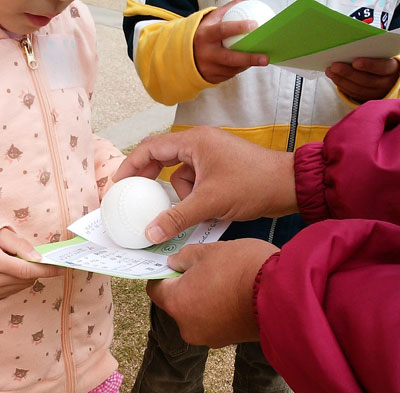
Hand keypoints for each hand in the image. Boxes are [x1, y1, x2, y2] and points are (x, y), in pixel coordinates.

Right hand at [0, 228, 63, 299]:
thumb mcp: (0, 233)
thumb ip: (20, 244)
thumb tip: (38, 258)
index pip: (26, 270)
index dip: (46, 270)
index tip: (61, 268)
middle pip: (26, 278)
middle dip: (38, 269)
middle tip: (41, 259)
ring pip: (23, 285)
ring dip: (29, 274)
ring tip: (20, 261)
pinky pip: (15, 289)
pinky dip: (20, 280)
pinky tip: (13, 270)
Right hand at [113, 126, 296, 243]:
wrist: (290, 186)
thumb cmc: (253, 184)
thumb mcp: (209, 202)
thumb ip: (176, 218)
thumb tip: (150, 233)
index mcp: (193, 141)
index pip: (150, 148)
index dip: (131, 164)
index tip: (118, 183)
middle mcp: (199, 143)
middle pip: (162, 159)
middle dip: (151, 180)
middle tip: (136, 197)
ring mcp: (210, 156)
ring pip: (180, 175)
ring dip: (182, 195)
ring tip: (196, 208)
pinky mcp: (219, 169)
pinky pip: (195, 182)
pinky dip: (195, 197)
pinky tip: (205, 209)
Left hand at [147, 239, 277, 347]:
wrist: (285, 294)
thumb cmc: (244, 269)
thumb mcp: (208, 251)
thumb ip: (184, 257)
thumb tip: (175, 263)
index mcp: (176, 303)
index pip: (155, 288)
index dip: (162, 273)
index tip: (173, 263)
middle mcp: (187, 326)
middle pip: (177, 302)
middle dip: (186, 285)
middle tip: (202, 266)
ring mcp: (209, 336)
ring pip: (197, 312)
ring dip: (204, 297)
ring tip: (225, 278)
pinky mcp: (229, 340)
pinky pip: (215, 320)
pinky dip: (219, 308)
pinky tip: (235, 292)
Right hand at [193, 0, 268, 83]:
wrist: (182, 56)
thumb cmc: (201, 35)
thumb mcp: (209, 21)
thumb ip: (226, 11)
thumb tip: (245, 1)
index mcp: (204, 36)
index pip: (222, 30)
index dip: (239, 27)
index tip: (254, 25)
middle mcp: (205, 54)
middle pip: (229, 58)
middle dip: (249, 58)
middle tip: (265, 58)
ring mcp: (207, 68)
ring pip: (231, 69)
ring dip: (246, 64)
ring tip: (259, 60)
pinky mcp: (210, 78)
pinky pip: (228, 75)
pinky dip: (238, 69)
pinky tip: (245, 64)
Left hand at [326, 57, 399, 101]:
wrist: (386, 75)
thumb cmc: (382, 60)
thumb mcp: (381, 56)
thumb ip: (371, 53)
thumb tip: (351, 48)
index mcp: (392, 69)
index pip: (382, 68)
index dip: (369, 65)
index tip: (356, 61)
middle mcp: (385, 83)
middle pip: (365, 80)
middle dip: (348, 73)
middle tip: (334, 65)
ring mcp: (375, 92)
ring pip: (357, 88)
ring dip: (341, 79)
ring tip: (330, 70)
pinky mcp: (365, 97)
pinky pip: (352, 93)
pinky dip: (341, 84)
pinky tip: (333, 76)